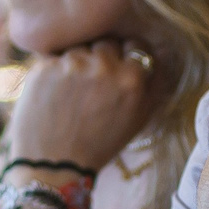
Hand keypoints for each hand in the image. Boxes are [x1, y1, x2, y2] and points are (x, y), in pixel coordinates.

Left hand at [5, 40, 161, 172]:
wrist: (54, 165)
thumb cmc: (99, 144)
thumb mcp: (138, 119)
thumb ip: (155, 84)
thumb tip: (164, 51)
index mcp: (132, 78)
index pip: (134, 45)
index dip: (125, 58)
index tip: (116, 72)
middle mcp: (104, 66)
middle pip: (105, 42)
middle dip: (100, 58)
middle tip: (90, 86)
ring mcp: (72, 63)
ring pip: (78, 47)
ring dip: (75, 63)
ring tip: (70, 92)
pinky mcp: (44, 66)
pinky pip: (52, 55)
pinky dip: (52, 70)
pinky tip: (52, 93)